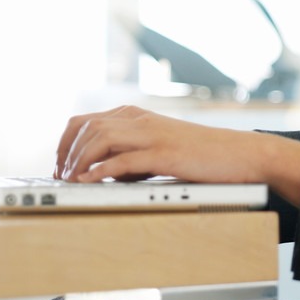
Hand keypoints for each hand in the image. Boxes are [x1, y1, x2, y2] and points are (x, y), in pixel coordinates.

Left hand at [53, 104, 299, 205]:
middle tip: (59, 177)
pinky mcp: (163, 154)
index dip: (65, 142)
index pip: (86, 120)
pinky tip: (88, 183)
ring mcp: (152, 135)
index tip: (59, 164)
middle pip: (86, 126)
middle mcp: (141, 120)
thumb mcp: (161, 148)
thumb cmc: (203, 155)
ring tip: (69, 181)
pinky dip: (99, 171)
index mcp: (138, 116)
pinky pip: (122, 159)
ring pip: (98, 138)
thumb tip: (104, 173)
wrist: (241, 154)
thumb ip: (133, 154)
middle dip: (65, 152)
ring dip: (77, 161)